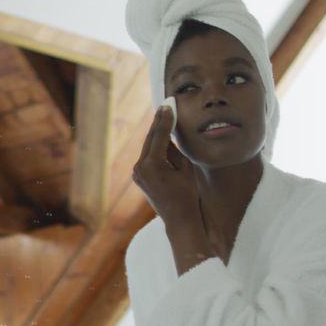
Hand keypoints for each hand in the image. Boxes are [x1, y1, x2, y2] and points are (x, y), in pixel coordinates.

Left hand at [132, 106, 200, 222]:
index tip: (168, 106)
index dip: (165, 120)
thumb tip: (167, 135)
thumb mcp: (185, 168)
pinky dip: (154, 147)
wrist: (179, 219)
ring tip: (163, 117)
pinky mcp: (138, 177)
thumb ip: (175, 149)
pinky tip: (161, 137)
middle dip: (158, 123)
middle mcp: (140, 168)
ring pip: (147, 148)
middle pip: (150, 139)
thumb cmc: (188, 194)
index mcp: (152, 165)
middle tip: (165, 107)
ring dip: (156, 134)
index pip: (159, 136)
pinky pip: (147, 157)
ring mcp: (137, 174)